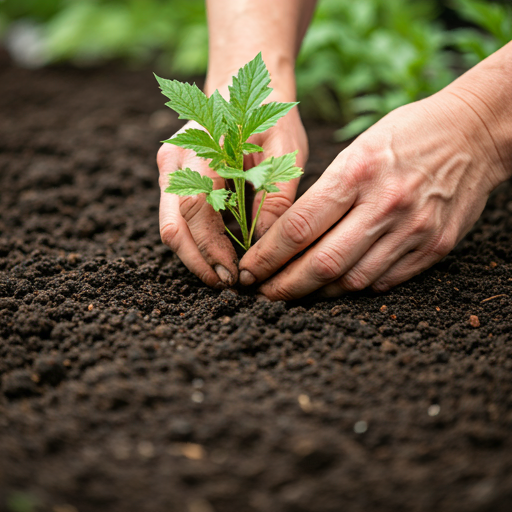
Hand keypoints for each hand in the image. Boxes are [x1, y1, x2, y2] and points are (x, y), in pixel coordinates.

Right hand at [157, 93, 307, 288]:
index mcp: (204, 146)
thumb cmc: (269, 114)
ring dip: (194, 257)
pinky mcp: (173, 179)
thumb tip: (265, 244)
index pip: (197, 208)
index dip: (212, 247)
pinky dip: (194, 242)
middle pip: (174, 225)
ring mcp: (170, 169)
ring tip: (222, 276)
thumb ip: (277, 194)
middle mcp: (177, 159)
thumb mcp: (286, 148)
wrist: (242, 85)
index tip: (234, 274)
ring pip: (170, 226)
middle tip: (228, 284)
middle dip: (199, 262)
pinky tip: (217, 255)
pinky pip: (176, 219)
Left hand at [238, 88, 508, 298]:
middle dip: (285, 286)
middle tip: (263, 293)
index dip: (267, 256)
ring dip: (318, 293)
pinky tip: (337, 285)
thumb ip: (325, 194)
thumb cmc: (405, 135)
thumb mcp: (357, 148)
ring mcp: (413, 230)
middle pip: (322, 263)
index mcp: (357, 172)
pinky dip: (355, 287)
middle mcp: (385, 205)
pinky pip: (385, 281)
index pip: (299, 228)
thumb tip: (290, 236)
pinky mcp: (434, 247)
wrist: (473, 133)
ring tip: (296, 292)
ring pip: (352, 280)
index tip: (249, 270)